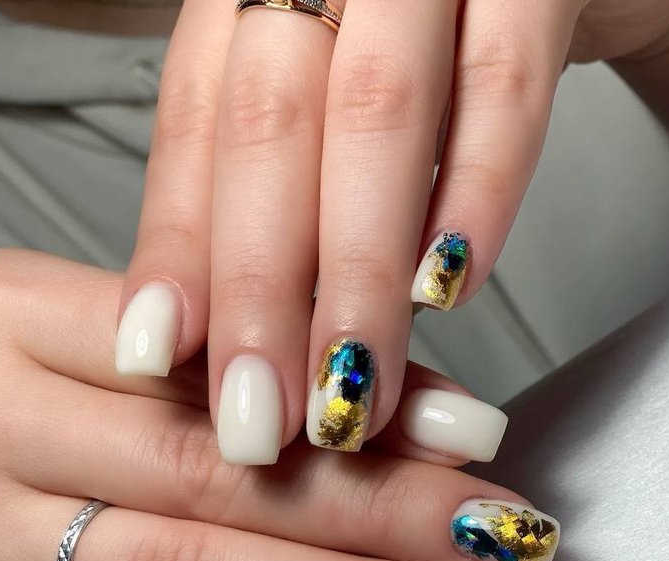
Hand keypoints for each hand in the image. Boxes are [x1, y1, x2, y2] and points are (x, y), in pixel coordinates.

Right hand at [0, 250, 559, 560]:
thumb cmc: (9, 420)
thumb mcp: (92, 353)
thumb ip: (228, 364)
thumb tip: (402, 400)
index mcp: (9, 312)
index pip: (221, 361)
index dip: (360, 407)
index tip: (478, 436)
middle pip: (219, 473)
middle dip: (384, 512)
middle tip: (500, 535)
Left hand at [115, 0, 668, 464]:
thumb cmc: (449, 37)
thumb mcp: (344, 90)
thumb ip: (288, 180)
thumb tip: (220, 333)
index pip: (198, 117)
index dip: (179, 242)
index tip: (162, 360)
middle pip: (271, 124)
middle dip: (259, 286)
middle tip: (262, 415)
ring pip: (375, 116)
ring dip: (359, 271)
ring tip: (354, 387)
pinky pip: (505, 83)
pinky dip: (476, 192)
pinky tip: (451, 283)